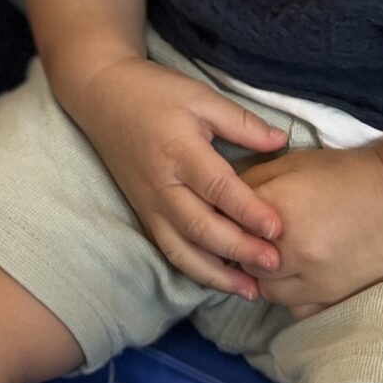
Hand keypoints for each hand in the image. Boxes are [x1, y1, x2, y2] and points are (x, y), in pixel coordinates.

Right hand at [58, 55, 289, 297]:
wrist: (101, 95)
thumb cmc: (154, 92)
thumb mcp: (200, 96)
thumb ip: (241, 122)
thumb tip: (281, 141)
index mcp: (179, 151)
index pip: (218, 188)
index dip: (249, 210)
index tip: (278, 228)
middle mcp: (162, 185)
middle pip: (201, 227)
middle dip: (239, 250)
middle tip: (275, 263)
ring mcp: (149, 204)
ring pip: (183, 250)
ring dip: (217, 275)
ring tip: (251, 290)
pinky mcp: (144, 214)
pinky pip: (170, 249)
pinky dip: (196, 270)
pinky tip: (222, 279)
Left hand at [237, 145, 382, 319]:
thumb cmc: (346, 175)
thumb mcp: (293, 163)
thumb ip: (252, 180)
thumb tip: (223, 198)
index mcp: (275, 209)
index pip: (226, 224)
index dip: (226, 220)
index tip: (231, 217)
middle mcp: (290, 249)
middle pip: (242, 261)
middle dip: (244, 248)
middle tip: (256, 236)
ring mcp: (312, 279)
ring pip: (265, 290)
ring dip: (266, 275)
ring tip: (280, 256)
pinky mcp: (332, 297)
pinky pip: (295, 309)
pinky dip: (293, 296)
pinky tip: (300, 276)